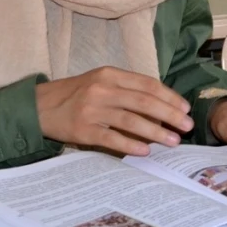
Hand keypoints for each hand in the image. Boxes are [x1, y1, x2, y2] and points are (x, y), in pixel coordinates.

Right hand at [35, 66, 192, 156]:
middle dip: (170, 115)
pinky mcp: (83, 130)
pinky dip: (130, 145)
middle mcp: (102, 89)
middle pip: (144, 102)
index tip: (185, 109)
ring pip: (132, 121)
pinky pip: (111, 138)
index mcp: (109, 74)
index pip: (147, 84)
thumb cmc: (75, 94)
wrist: (39, 106)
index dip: (169, 97)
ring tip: (173, 142)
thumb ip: (126, 89)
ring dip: (156, 132)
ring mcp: (92, 109)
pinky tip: (145, 151)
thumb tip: (160, 105)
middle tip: (187, 127)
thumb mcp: (100, 82)